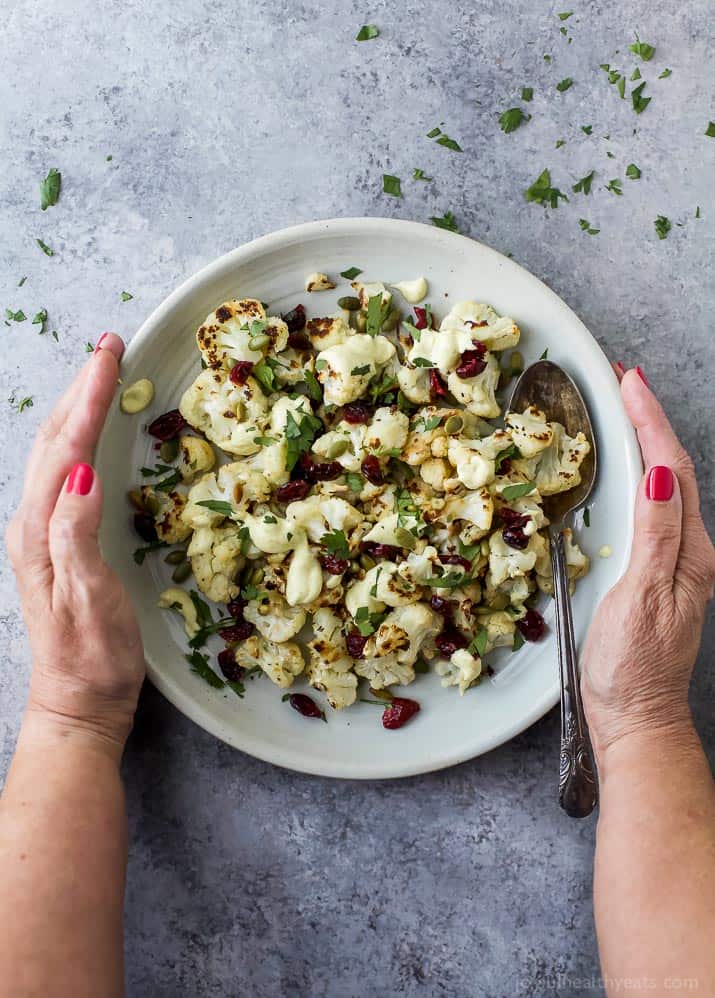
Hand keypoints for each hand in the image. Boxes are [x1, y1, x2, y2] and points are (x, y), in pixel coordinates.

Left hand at [5, 333, 144, 752]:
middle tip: (108, 345)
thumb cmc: (92, 659)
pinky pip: (64, 473)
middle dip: (81, 388)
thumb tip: (83, 475)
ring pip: (56, 453)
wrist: (77, 703)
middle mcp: (33, 524)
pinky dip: (79, 438)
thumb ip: (78, 535)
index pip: (68, 449)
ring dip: (77, 407)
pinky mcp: (55, 542)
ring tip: (100, 373)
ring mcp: (41, 532)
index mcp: (42, 532)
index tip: (110, 355)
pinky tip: (90, 432)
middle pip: (55, 441)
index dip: (89, 398)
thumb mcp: (90, 601)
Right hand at [581, 367, 714, 758]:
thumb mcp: (642, 599)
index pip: (671, 469)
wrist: (634, 716)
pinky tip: (620, 468)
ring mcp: (672, 560)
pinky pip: (648, 508)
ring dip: (644, 441)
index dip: (650, 421)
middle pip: (673, 468)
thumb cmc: (633, 667)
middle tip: (623, 382)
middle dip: (650, 419)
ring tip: (622, 410)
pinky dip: (635, 474)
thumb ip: (655, 535)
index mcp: (689, 551)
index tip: (629, 383)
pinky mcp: (652, 571)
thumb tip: (663, 474)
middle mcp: (687, 549)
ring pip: (663, 485)